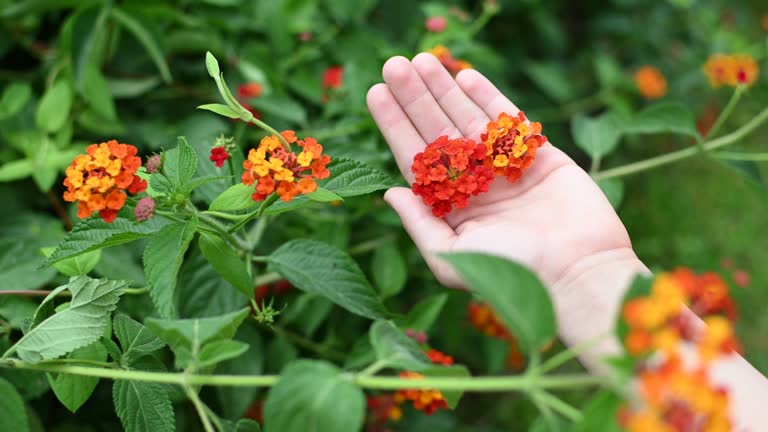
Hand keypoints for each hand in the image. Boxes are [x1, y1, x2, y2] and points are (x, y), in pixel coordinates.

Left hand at [367, 54, 635, 289]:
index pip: (415, 157)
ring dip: (444, 89)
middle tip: (394, 65)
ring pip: (468, 119)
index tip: (375, 93)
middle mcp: (475, 184)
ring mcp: (506, 168)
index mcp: (451, 206)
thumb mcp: (451, 257)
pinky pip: (508, 121)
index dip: (395, 125)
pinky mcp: (539, 156)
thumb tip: (388, 193)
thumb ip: (419, 224)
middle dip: (415, 99)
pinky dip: (487, 97)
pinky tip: (464, 75)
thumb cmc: (511, 272)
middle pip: (437, 131)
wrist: (576, 271)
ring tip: (423, 60)